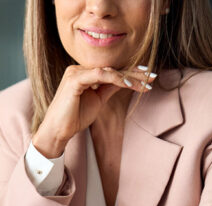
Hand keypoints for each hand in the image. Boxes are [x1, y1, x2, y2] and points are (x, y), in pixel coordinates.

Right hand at [32, 65, 155, 157]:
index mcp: (83, 74)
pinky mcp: (74, 79)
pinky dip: (115, 78)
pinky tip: (128, 85)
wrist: (58, 130)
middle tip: (153, 76)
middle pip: (112, 68)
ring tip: (145, 83)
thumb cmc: (74, 117)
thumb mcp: (98, 100)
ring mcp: (76, 73)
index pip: (111, 70)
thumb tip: (125, 81)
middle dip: (134, 72)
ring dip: (129, 77)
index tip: (148, 76)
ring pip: (108, 70)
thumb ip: (109, 88)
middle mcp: (79, 69)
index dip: (130, 72)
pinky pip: (99, 75)